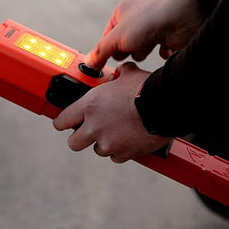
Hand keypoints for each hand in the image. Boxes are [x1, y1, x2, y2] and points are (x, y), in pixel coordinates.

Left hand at [52, 62, 171, 162]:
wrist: (165, 106)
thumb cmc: (147, 89)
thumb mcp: (128, 75)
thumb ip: (118, 76)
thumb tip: (122, 72)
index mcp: (90, 106)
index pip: (63, 120)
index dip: (64, 122)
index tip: (67, 122)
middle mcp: (94, 127)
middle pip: (74, 143)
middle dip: (81, 138)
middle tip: (91, 131)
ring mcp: (108, 143)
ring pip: (98, 150)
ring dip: (105, 143)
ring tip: (118, 132)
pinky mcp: (123, 154)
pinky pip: (117, 156)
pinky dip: (122, 151)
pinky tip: (130, 140)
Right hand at [84, 0, 205, 69]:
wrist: (182, 18)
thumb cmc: (148, 21)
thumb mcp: (117, 38)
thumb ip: (101, 51)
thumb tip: (90, 63)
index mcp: (122, 12)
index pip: (107, 36)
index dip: (106, 49)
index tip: (103, 63)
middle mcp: (137, 18)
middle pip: (123, 45)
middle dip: (126, 50)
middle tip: (130, 48)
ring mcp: (153, 28)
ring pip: (140, 51)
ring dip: (143, 52)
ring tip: (148, 45)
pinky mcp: (168, 38)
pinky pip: (159, 52)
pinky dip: (161, 52)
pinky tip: (165, 46)